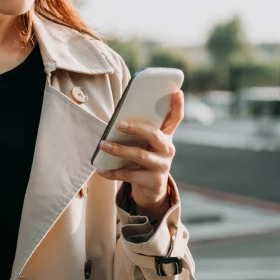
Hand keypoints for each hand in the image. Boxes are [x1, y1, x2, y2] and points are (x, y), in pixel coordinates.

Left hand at [94, 90, 183, 215]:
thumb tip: (116, 120)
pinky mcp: (154, 181)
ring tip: (103, 144)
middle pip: (154, 134)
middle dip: (136, 128)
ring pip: (140, 155)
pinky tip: (101, 169)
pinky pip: (130, 175)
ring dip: (119, 150)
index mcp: (166, 136)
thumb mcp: (144, 144)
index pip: (176, 118)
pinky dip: (113, 172)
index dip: (178, 105)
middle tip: (118, 123)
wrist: (150, 188)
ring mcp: (163, 166)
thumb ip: (138, 131)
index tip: (177, 91)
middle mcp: (168, 149)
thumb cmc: (143, 158)